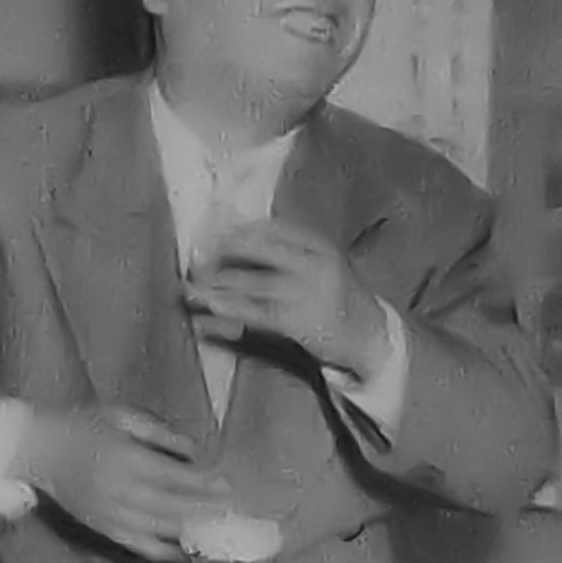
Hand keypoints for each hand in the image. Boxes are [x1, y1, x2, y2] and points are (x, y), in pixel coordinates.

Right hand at [13, 406, 229, 561]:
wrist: (40, 450)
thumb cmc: (83, 425)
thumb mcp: (122, 416)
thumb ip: (159, 432)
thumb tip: (193, 448)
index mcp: (126, 459)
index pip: (173, 476)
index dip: (201, 482)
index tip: (226, 482)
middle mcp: (121, 491)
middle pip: (171, 505)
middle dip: (203, 506)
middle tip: (230, 505)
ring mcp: (111, 514)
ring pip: (157, 527)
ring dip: (188, 527)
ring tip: (214, 524)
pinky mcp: (102, 529)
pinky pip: (137, 544)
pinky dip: (161, 550)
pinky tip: (181, 550)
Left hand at [185, 219, 389, 381]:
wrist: (370, 335)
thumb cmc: (337, 296)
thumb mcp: (320, 264)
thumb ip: (287, 251)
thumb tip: (238, 238)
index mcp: (317, 244)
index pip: (271, 228)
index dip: (238, 228)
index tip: (212, 230)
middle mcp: (312, 263)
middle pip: (258, 249)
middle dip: (223, 252)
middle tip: (196, 256)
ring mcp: (306, 292)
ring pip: (252, 284)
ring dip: (217, 286)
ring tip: (191, 287)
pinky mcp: (299, 321)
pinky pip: (257, 313)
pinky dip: (231, 310)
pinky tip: (211, 309)